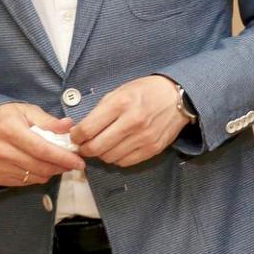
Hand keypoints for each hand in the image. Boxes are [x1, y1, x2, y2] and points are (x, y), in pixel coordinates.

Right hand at [0, 103, 83, 186]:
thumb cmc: (5, 118)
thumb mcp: (26, 111)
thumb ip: (48, 120)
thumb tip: (69, 126)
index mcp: (9, 130)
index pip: (42, 149)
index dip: (63, 157)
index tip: (79, 161)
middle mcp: (1, 151)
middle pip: (40, 166)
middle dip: (62, 166)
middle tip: (74, 162)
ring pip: (34, 176)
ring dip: (52, 172)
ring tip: (59, 163)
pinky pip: (25, 182)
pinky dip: (38, 176)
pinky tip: (42, 166)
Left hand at [70, 75, 189, 166]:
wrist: (177, 96)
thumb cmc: (145, 91)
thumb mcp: (120, 91)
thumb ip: (100, 110)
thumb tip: (81, 130)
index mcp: (121, 103)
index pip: (88, 129)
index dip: (76, 136)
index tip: (75, 136)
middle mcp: (132, 122)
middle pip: (96, 147)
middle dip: (85, 149)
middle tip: (84, 145)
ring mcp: (143, 138)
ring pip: (109, 157)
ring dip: (101, 154)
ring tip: (103, 145)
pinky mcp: (152, 149)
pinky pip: (125, 162)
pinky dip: (117, 158)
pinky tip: (118, 148)